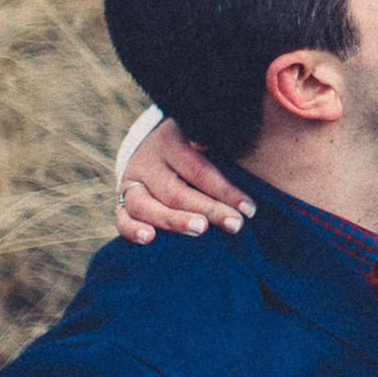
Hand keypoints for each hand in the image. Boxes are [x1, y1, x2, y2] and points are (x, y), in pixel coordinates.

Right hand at [114, 119, 255, 243]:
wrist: (154, 146)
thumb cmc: (194, 147)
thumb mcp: (204, 137)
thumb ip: (219, 146)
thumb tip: (257, 147)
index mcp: (171, 141)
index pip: (199, 170)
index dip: (225, 191)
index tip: (249, 209)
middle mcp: (147, 162)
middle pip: (175, 191)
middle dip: (207, 209)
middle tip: (234, 224)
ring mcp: (130, 182)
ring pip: (145, 205)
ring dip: (173, 220)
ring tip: (200, 229)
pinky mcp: (121, 201)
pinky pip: (120, 218)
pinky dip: (132, 229)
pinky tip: (149, 239)